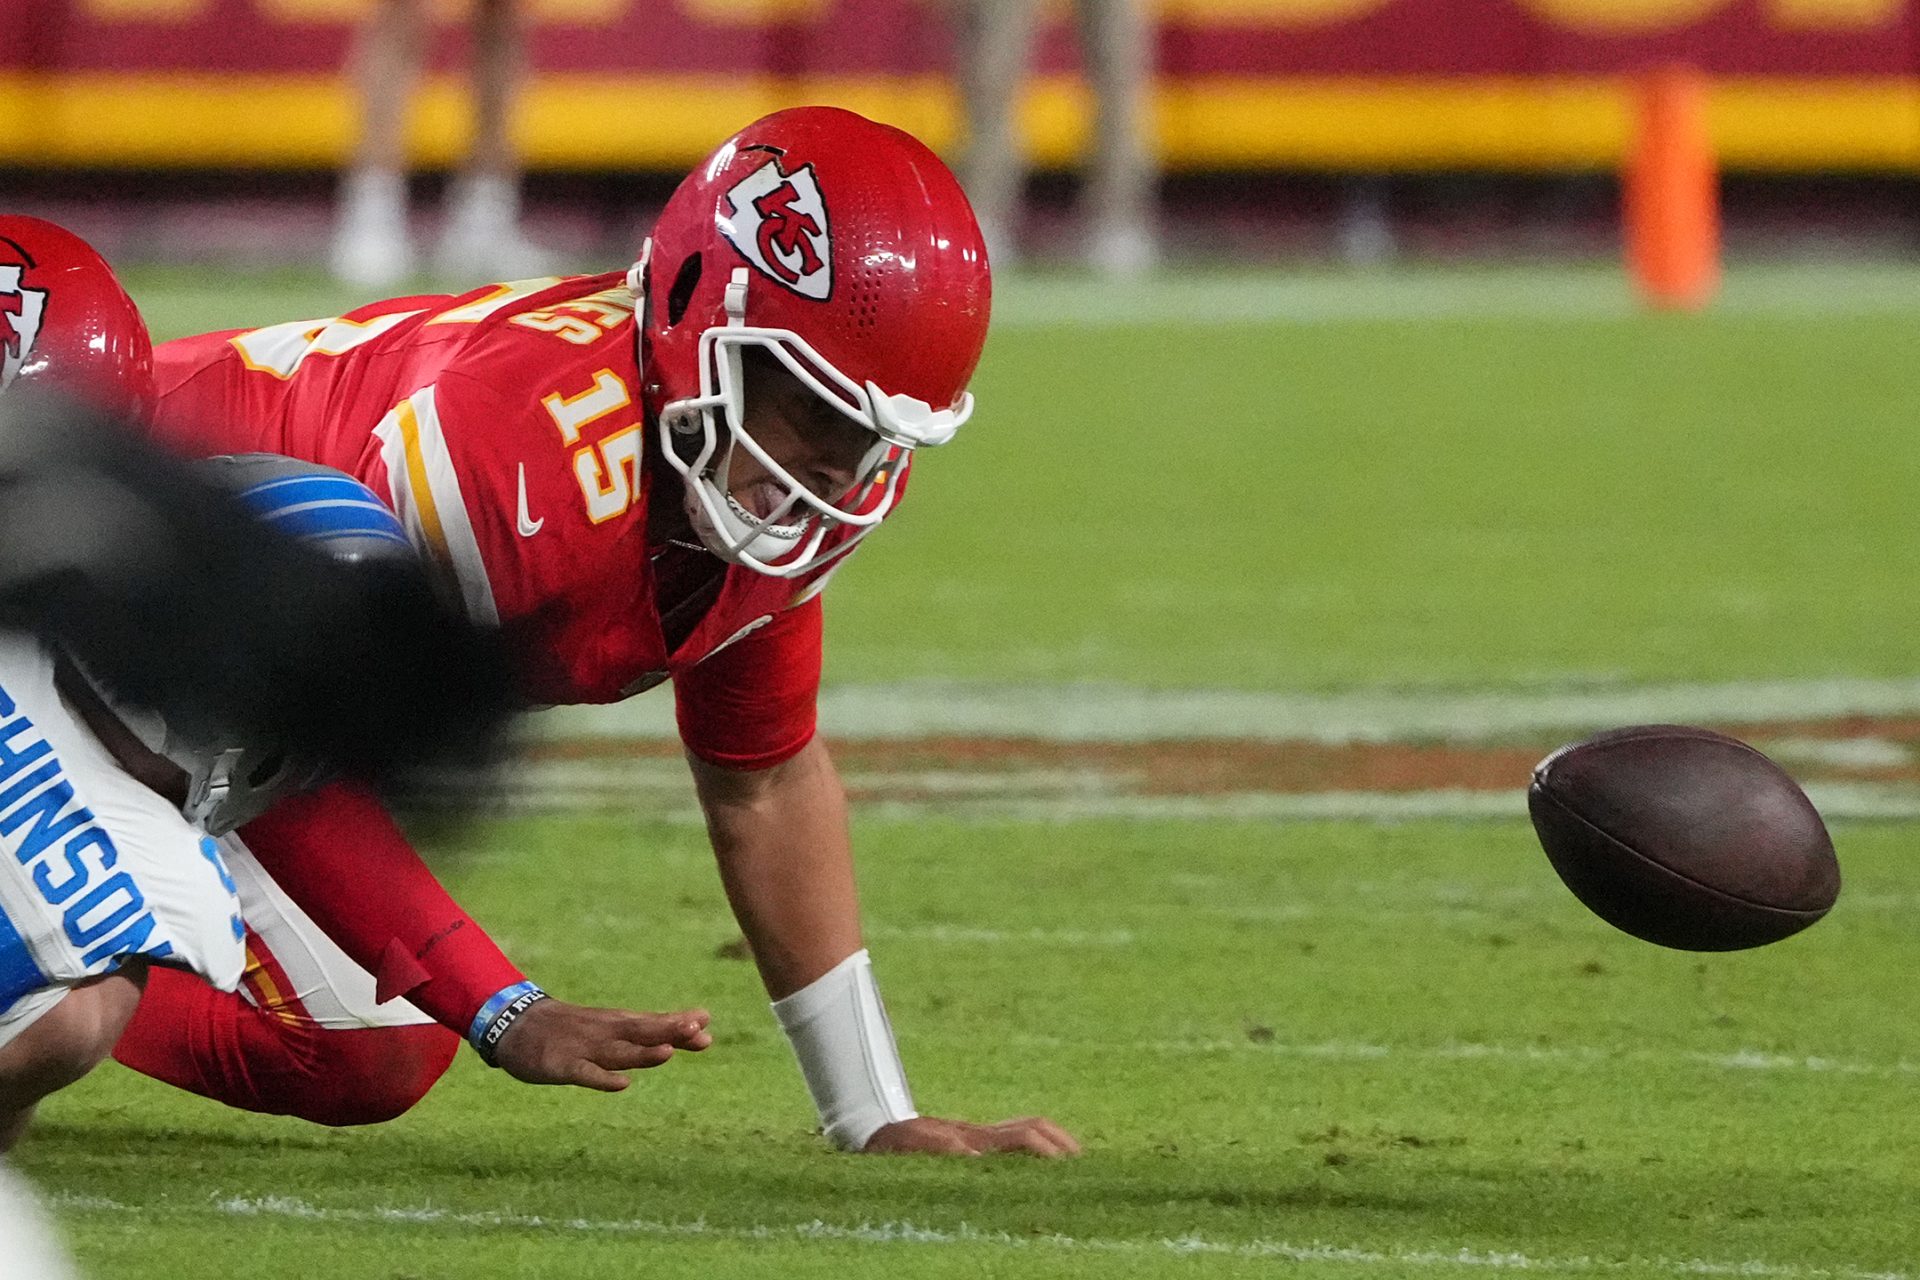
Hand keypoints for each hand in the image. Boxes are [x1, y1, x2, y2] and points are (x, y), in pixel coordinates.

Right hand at [490, 999, 711, 1091]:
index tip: (706, 1021)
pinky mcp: (562, 1065)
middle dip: (667, 1030)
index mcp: (617, 1024)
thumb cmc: (573, 1028)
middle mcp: (605, 1033)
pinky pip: (585, 1073)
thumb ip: (653, 1031)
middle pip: (641, 1031)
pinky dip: (603, 1079)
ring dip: (642, 1052)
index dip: (679, 1025)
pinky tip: (622, 1084)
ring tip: (667, 1051)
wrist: (516, 1023)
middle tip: (695, 1028)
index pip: (653, 1022)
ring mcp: (584, 1048)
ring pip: (617, 1052)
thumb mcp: (613, 1025)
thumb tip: (701, 1032)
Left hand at [861, 1115, 1080, 1157]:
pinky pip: (1013, 1136)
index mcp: (975, 1138)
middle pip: (1033, 1127)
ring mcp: (978, 1134)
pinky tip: (1041, 1160)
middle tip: (1085, 1161)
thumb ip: (942, 1147)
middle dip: (1061, 1141)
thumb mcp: (916, 1148)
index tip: (1069, 1164)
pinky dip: (1035, 1143)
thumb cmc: (896, 1143)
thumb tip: (972, 1153)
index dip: (1049, 1148)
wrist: (877, 1125)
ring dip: (1053, 1140)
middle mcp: (981, 1134)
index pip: (1024, 1136)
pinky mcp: (973, 1139)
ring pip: (1026, 1128)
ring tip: (1073, 1159)